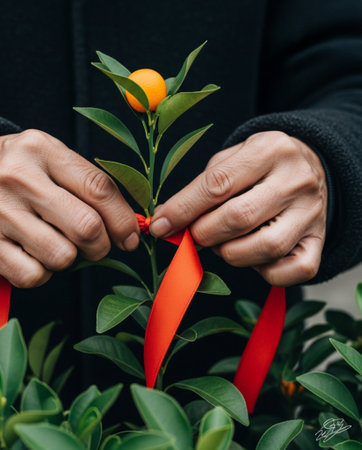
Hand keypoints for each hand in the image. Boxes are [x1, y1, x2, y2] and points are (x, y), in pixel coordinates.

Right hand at [0, 129, 138, 287]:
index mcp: (42, 150)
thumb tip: (127, 226)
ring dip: (69, 258)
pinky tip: (34, 254)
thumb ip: (87, 183)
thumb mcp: (49, 157)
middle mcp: (18, 178)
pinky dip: (42, 272)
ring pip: (62, 257)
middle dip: (101, 245)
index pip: (98, 188)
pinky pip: (33, 275)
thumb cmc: (16, 169)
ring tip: (57, 243)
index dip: (123, 219)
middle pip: (86, 228)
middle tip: (96, 244)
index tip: (131, 237)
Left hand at [150, 131, 327, 285]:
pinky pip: (292, 271)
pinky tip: (253, 256)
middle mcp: (295, 180)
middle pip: (238, 218)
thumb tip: (165, 221)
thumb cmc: (258, 166)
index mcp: (269, 150)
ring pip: (264, 248)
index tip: (160, 225)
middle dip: (203, 233)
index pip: (217, 185)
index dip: (182, 209)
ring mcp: (312, 213)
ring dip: (230, 253)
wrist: (308, 166)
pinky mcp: (320, 240)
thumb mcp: (230, 160)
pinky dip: (265, 272)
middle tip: (194, 234)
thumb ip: (199, 188)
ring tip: (223, 242)